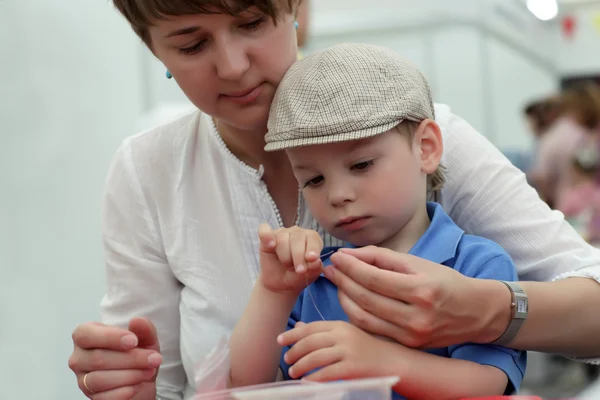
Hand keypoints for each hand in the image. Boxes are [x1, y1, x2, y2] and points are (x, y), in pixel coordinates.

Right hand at [68, 317, 161, 398]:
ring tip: (150, 371)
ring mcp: (83, 380)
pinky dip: (125, 391)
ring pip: (99, 379)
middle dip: (130, 359)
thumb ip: (143, 328)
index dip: (109, 337)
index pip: (85, 334)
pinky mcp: (92, 398)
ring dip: (130, 375)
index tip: (134, 341)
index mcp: (86, 336)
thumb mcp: (146, 338)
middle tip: (153, 358)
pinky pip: (105, 397)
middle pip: (97, 358)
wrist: (142, 378)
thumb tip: (137, 321)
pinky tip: (139, 384)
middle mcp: (79, 358)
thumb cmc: (137, 354)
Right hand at [257, 223, 323, 294]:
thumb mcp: (310, 275)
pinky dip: (266, 236)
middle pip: (298, 237)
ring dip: (285, 256)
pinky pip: (264, 230)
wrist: (280, 284)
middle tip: (298, 270)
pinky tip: (271, 245)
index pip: (313, 237)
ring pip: (283, 238)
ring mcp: (281, 233)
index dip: (312, 248)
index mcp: (311, 238)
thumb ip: (315, 267)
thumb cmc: (298, 276)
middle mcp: (297, 232)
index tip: (311, 260)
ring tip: (287, 265)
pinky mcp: (266, 237)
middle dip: (298, 256)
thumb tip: (316, 260)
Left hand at [277, 321, 400, 380]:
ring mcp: (348, 351)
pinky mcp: (352, 367)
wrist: (393, 362)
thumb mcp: (345, 335)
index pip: (311, 328)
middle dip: (294, 351)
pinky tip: (307, 381)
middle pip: (310, 342)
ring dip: (300, 365)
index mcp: (340, 325)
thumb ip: (323, 331)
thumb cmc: (366, 349)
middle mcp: (343, 335)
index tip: (280, 340)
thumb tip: (299, 327)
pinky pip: (327, 373)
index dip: (293, 334)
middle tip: (286, 359)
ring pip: (315, 357)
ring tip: (293, 372)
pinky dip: (314, 378)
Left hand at [324, 246, 495, 347]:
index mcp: (421, 290)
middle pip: (366, 298)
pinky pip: (372, 329)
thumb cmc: (445, 282)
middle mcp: (416, 316)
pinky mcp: (408, 345)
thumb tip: (350, 255)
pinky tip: (349, 300)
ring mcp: (411, 334)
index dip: (350, 267)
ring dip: (344, 298)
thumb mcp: (418, 263)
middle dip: (343, 281)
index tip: (337, 257)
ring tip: (337, 283)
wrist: (475, 313)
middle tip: (331, 268)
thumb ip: (382, 258)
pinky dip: (356, 314)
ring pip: (364, 317)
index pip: (374, 278)